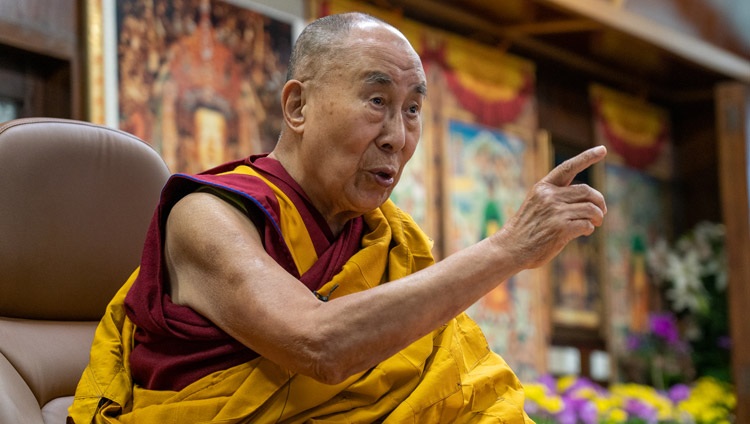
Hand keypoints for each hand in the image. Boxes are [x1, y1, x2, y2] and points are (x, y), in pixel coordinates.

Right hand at [494, 145, 607, 269]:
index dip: (587, 157)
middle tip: (602, 212)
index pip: (568, 168)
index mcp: (543, 187)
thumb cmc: (525, 230)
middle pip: (587, 191)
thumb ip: (555, 198)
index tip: (602, 149)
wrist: (510, 248)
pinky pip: (586, 225)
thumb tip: (587, 202)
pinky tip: (584, 232)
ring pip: (591, 209)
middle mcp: (550, 196)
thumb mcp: (535, 205)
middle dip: (600, 202)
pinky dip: (589, 229)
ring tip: (595, 223)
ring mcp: (555, 212)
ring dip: (598, 217)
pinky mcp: (561, 228)